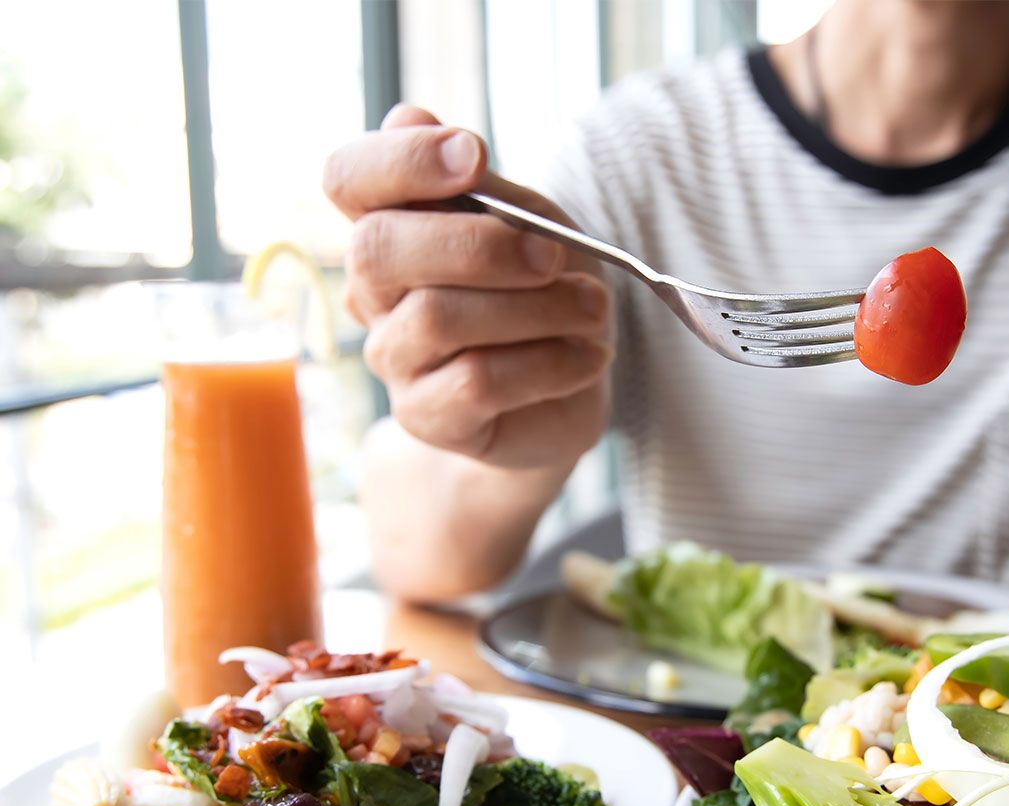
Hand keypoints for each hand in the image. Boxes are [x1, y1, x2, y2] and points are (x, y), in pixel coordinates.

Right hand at [324, 105, 612, 469]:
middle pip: (380, 249)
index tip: (474, 157)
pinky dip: (549, 363)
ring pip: (438, 317)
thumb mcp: (531, 225)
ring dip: (535, 308)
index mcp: (393, 226)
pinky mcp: (427, 417)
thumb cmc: (543, 295)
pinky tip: (588, 358)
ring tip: (592, 309)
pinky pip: (477, 381)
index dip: (400, 160)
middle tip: (553, 257)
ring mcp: (394, 357)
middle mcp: (375, 292)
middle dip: (479, 244)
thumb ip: (479, 185)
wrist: (567, 393)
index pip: (347, 179)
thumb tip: (407, 117)